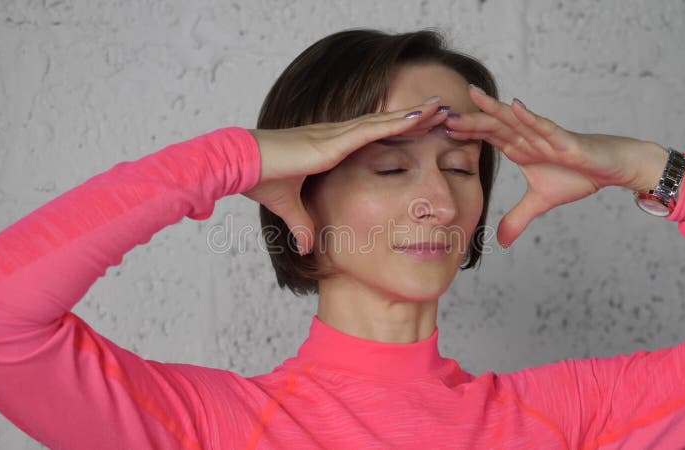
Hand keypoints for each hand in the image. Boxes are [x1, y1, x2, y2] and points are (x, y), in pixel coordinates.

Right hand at [245, 99, 446, 253]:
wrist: (240, 167)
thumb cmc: (259, 180)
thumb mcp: (288, 207)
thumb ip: (302, 225)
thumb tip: (309, 247)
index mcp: (330, 149)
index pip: (373, 139)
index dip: (397, 133)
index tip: (422, 130)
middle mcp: (337, 137)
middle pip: (385, 126)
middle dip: (415, 119)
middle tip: (443, 112)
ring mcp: (336, 135)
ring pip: (385, 122)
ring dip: (414, 115)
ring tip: (442, 107)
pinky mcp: (333, 141)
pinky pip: (372, 130)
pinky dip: (397, 123)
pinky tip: (419, 116)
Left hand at [445, 86, 668, 247]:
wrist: (611, 168)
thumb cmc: (578, 176)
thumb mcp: (541, 202)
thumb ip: (518, 218)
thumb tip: (502, 242)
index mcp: (520, 148)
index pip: (487, 138)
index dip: (465, 133)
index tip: (439, 130)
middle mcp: (528, 138)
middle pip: (494, 126)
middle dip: (469, 120)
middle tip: (442, 113)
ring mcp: (545, 136)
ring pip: (514, 121)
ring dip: (493, 110)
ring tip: (473, 96)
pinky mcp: (565, 140)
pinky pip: (545, 126)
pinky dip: (529, 117)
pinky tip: (514, 106)